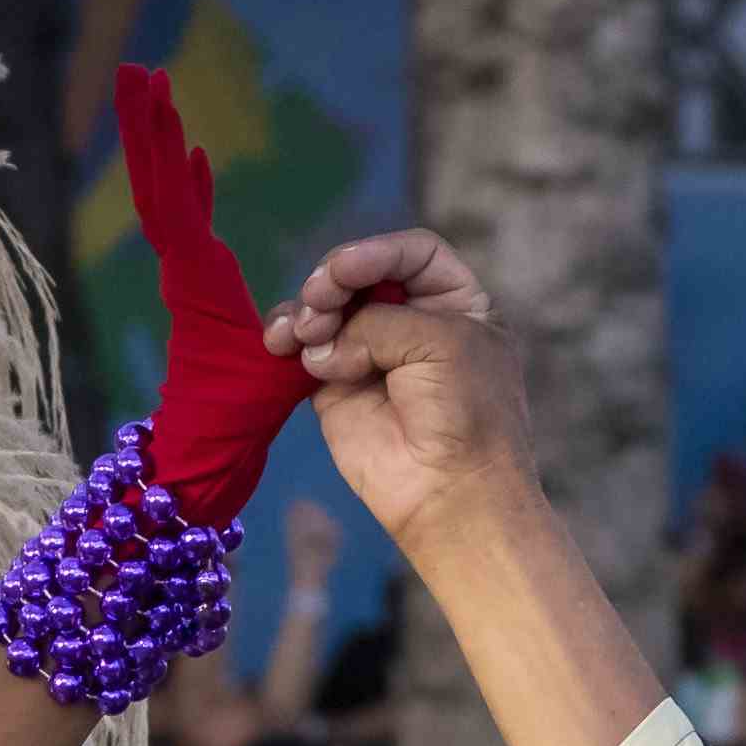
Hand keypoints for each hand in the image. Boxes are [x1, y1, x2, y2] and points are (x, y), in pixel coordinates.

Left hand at [114, 65, 314, 522]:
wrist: (204, 453)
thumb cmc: (238, 417)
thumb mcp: (280, 376)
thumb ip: (303, 346)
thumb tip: (316, 322)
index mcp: (196, 278)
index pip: (171, 200)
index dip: (162, 145)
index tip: (155, 94)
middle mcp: (182, 270)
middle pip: (157, 184)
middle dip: (147, 126)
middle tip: (135, 70)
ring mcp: (186, 278)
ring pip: (165, 199)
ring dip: (162, 146)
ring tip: (156, 93)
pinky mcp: (196, 288)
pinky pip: (186, 223)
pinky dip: (190, 186)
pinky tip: (195, 160)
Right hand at [267, 229, 536, 558]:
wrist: (449, 494)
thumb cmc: (465, 412)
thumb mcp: (440, 341)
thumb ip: (378, 321)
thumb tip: (324, 341)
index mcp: (456, 303)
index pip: (414, 252)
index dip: (377, 252)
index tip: (345, 269)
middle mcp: (413, 321)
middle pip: (361, 275)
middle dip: (334, 283)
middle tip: (320, 303)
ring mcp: (371, 353)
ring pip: (326, 307)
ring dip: (308, 312)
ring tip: (304, 334)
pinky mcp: (334, 385)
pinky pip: (302, 348)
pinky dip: (286, 339)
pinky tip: (280, 345)